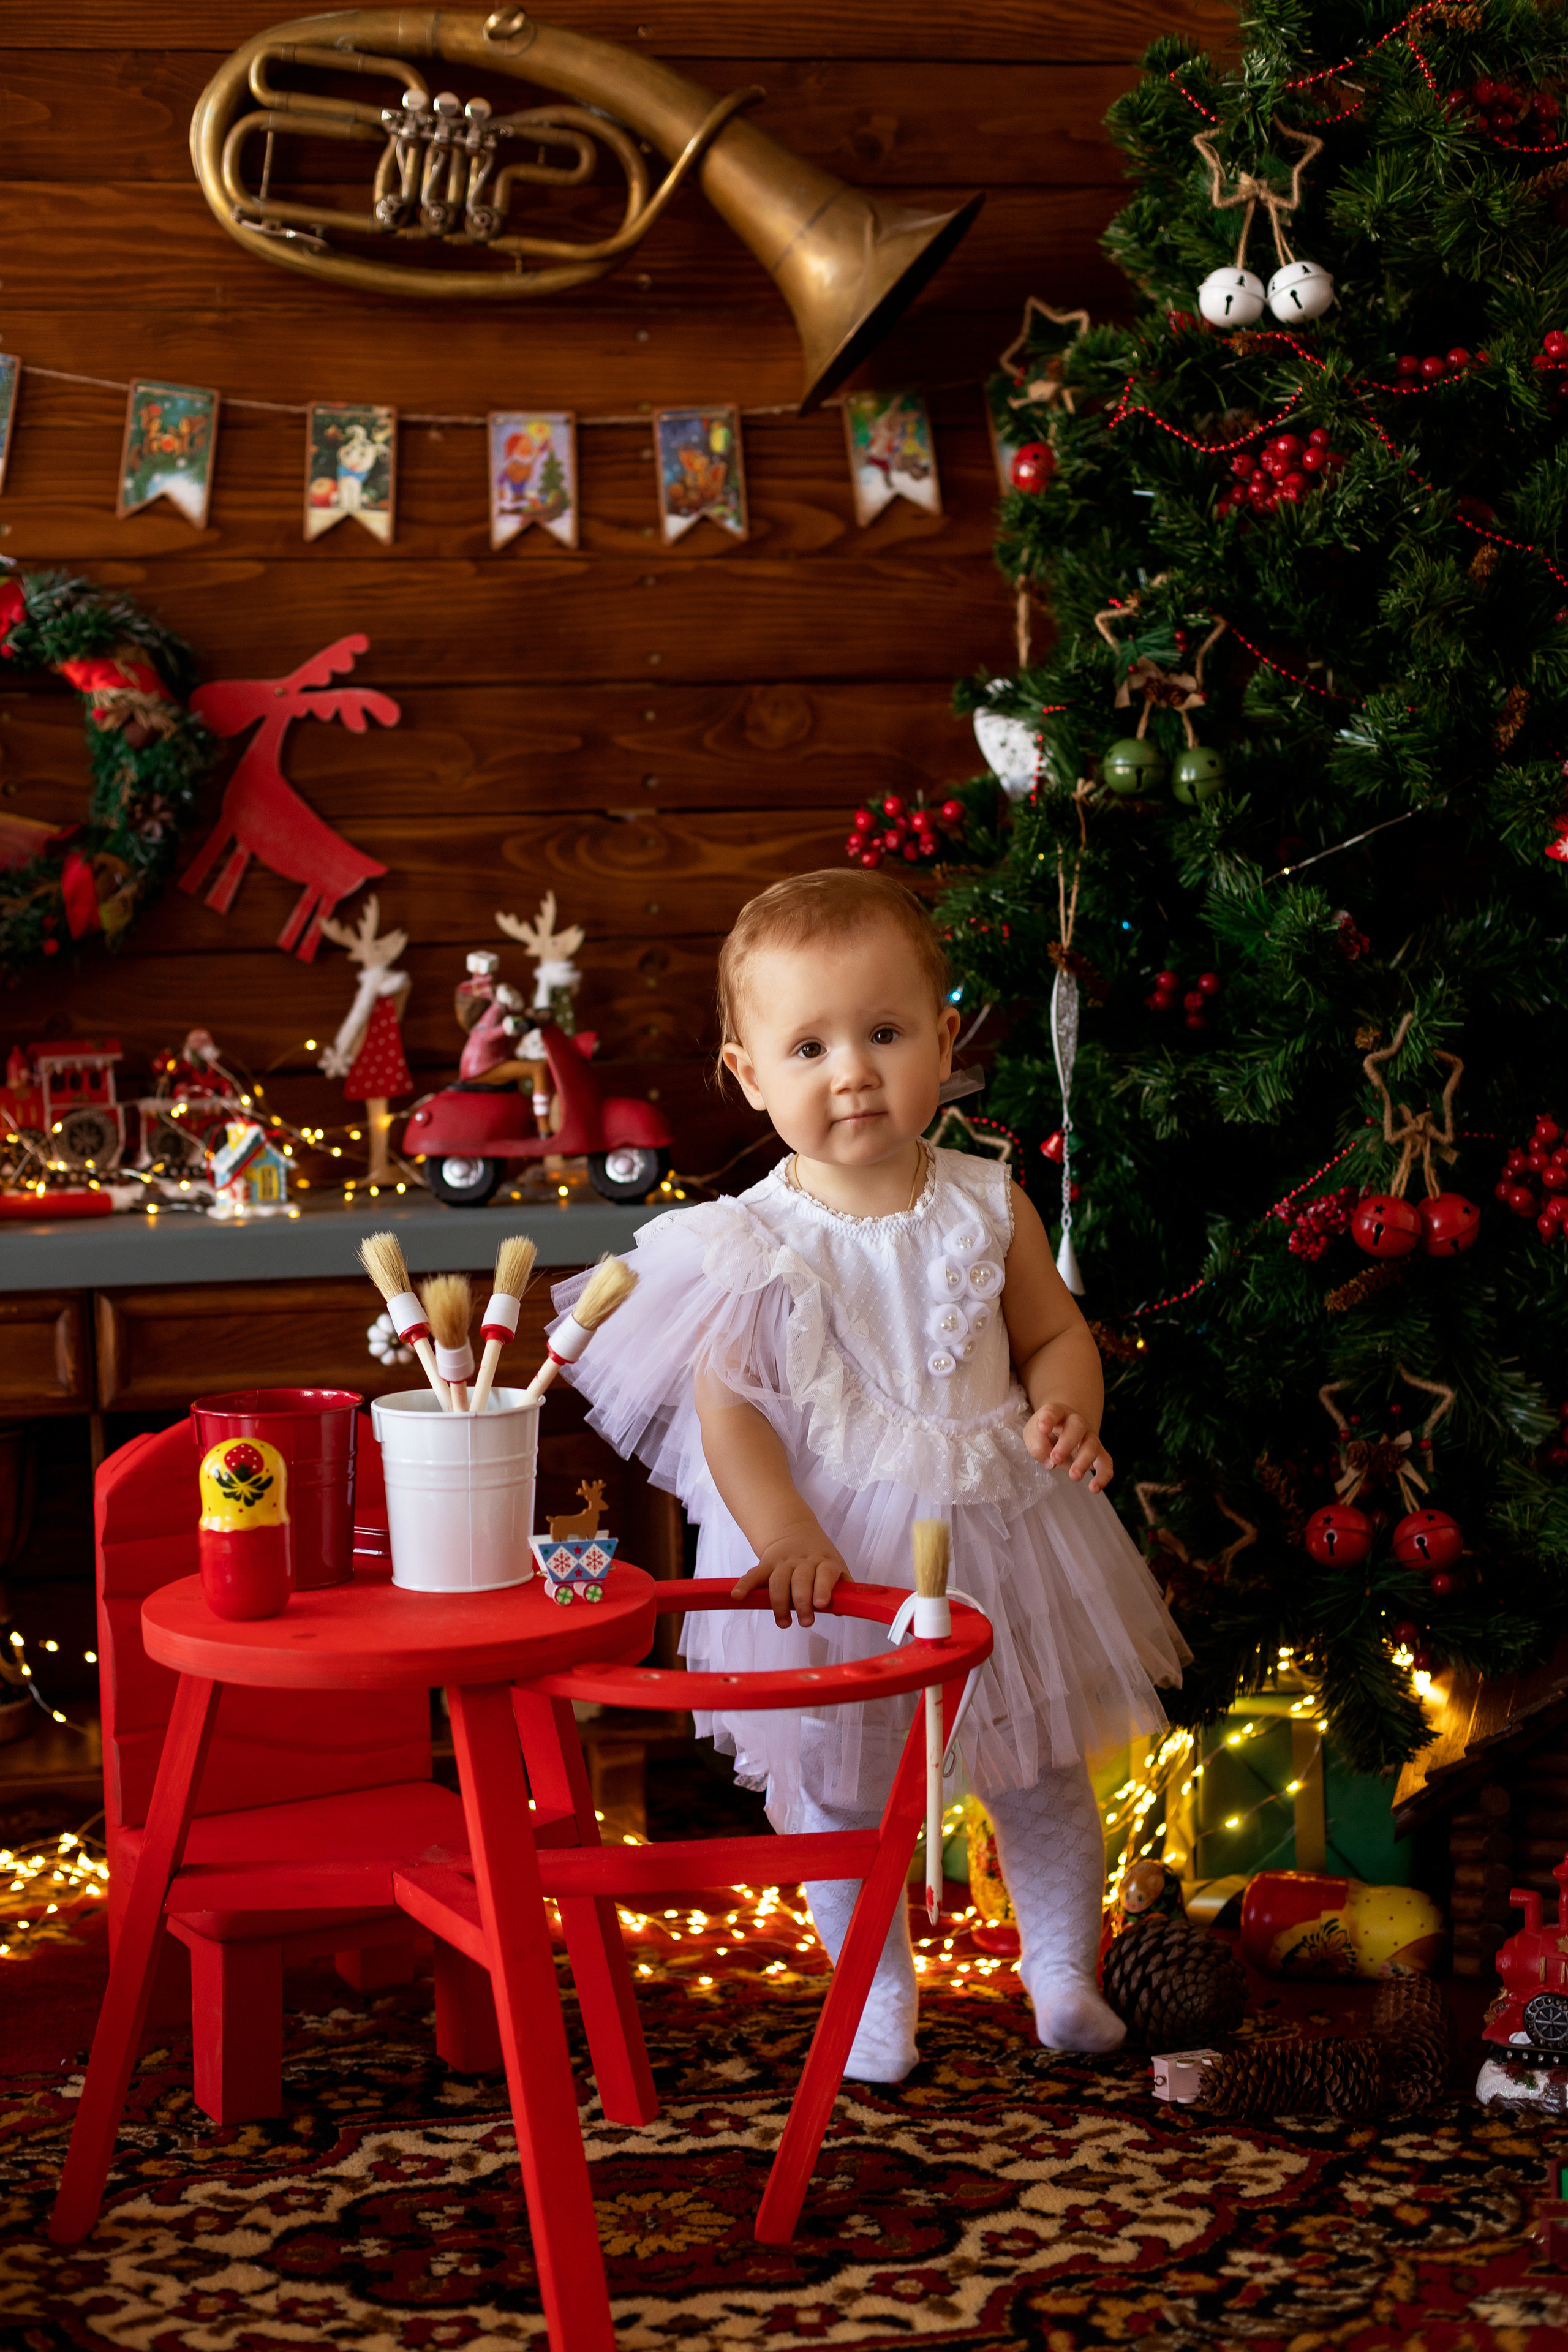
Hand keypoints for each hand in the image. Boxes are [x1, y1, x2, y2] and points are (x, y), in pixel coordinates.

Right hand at [732, 1525, 847, 1627]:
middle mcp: (803, 1561)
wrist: (794, 1532)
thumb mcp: (836, 1567)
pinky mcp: (766, 1565)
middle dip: (802, 1602)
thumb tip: (842, 1610)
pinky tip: (737, 1596)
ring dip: (779, 1603)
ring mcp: (783, 1563)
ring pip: (779, 1581)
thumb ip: (842, 1588)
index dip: (823, 1588)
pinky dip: (745, 1585)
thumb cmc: (819, 1559)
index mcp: (824, 1562)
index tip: (822, 1604)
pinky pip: (754, 1575)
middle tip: (806, 1621)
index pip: (825, 1573)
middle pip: (801, 1580)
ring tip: (784, 1623)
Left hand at [1025, 1401, 1112, 1491]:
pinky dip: (1103, 1475)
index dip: (1049, 1419)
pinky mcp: (1098, 1453)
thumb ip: (1036, 1444)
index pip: (1053, 1412)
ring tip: (1074, 1476)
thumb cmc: (1045, 1433)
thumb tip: (1050, 1460)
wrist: (1062, 1434)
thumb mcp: (1033, 1434)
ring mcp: (1089, 1437)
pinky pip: (1106, 1462)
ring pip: (1093, 1445)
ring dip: (1084, 1461)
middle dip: (1067, 1444)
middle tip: (1056, 1459)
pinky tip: (1094, 1488)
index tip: (1043, 1428)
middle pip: (1077, 1427)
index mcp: (1057, 1413)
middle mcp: (1076, 1422)